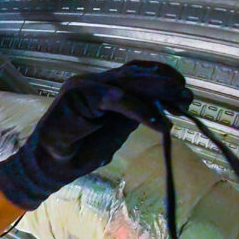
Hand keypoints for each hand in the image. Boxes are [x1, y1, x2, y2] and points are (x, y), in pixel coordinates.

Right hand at [0, 61, 192, 209]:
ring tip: (179, 101)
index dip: (162, 80)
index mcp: (104, 87)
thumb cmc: (79, 151)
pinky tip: (158, 123)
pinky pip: (116, 98)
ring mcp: (85, 85)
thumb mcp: (115, 133)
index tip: (184, 95)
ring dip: (158, 91)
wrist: (50, 165)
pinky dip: (140, 110)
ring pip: (128, 82)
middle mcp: (95, 81)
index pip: (137, 73)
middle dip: (165, 83)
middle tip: (187, 96)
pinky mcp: (78, 95)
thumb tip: (161, 108)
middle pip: (136, 73)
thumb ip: (133, 117)